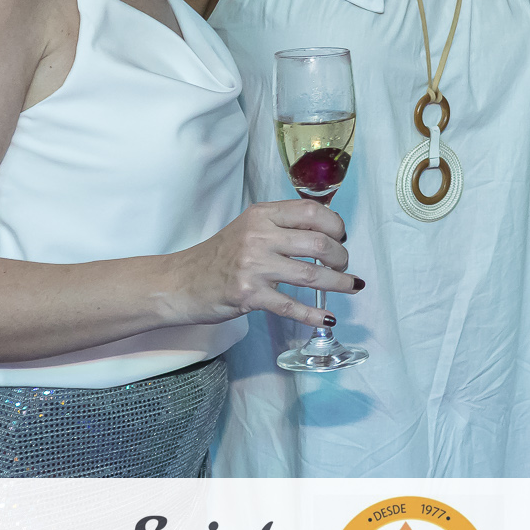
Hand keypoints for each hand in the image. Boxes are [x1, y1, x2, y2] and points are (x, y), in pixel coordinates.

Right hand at [169, 199, 353, 330]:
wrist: (179, 283)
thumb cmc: (218, 256)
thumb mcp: (249, 228)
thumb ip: (281, 226)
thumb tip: (326, 233)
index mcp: (262, 215)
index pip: (312, 211)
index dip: (336, 225)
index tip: (341, 236)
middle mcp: (259, 236)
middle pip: (319, 243)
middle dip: (341, 256)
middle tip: (343, 265)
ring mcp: (254, 266)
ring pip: (311, 274)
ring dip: (338, 283)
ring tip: (350, 286)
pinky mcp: (249, 295)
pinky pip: (291, 305)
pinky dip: (314, 314)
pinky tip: (328, 317)